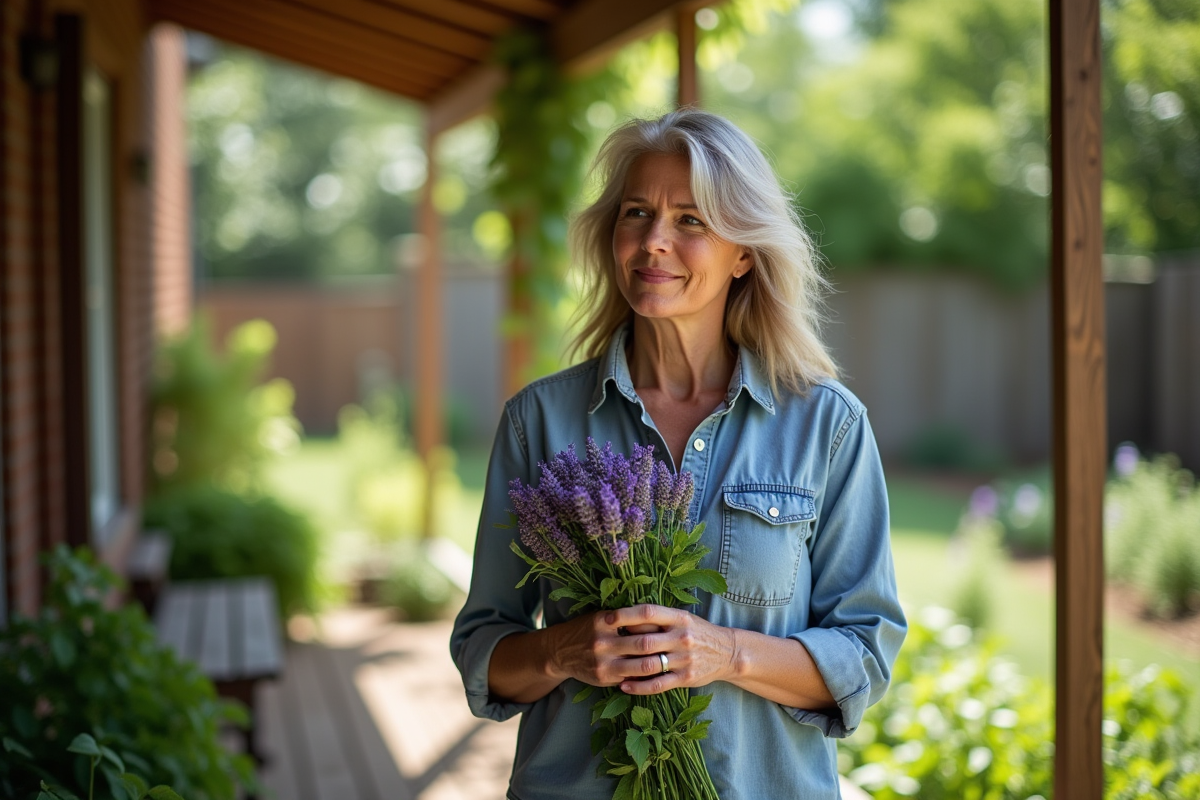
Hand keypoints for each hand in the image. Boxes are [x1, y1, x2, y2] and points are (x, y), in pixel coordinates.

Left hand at [547, 604, 737, 694]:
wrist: (728, 652)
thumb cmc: (698, 632)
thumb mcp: (682, 619)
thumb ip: (659, 618)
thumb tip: (626, 617)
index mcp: (679, 618)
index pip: (649, 613)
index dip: (626, 614)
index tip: (607, 618)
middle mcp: (682, 637)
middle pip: (646, 639)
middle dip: (621, 643)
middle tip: (601, 645)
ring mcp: (684, 659)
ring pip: (649, 664)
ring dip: (625, 667)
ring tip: (606, 668)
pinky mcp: (686, 678)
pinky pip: (658, 684)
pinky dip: (638, 686)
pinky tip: (623, 686)